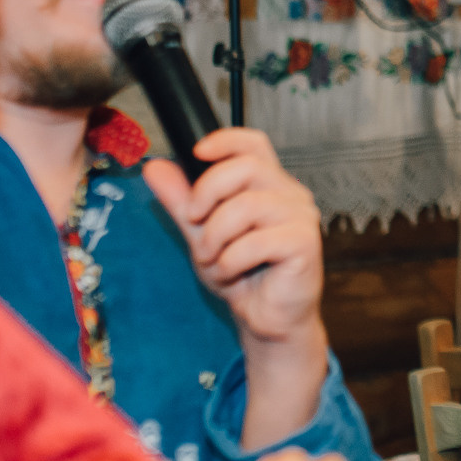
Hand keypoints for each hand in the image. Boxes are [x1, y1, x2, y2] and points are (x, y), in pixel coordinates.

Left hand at [143, 127, 326, 346]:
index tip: (197, 153)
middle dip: (207, 193)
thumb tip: (155, 168)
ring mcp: (301, 218)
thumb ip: (181, 200)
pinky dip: (231, 260)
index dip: (225, 140)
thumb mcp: (200, 233)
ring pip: (248, 205)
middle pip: (247, 166)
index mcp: (269, 185)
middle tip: (193, 221)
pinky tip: (230, 273)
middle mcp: (290, 195)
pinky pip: (257, 241)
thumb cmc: (243, 275)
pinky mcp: (305, 244)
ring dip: (216, 236)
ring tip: (211, 258)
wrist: (265, 319)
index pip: (253, 143)